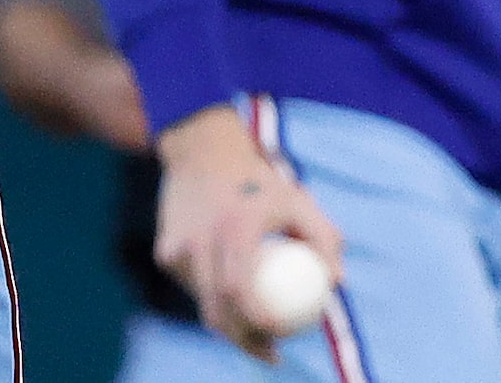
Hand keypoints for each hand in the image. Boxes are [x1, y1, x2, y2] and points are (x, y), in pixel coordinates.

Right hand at [153, 104, 346, 358]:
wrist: (202, 151)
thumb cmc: (259, 180)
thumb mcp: (298, 199)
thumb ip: (323, 237)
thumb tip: (336, 282)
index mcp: (233, 228)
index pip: (239, 292)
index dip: (257, 322)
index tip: (280, 336)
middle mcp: (199, 241)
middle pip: (217, 311)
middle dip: (243, 339)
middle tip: (271, 350)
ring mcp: (176, 249)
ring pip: (203, 303)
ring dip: (229, 323)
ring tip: (258, 332)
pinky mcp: (164, 253)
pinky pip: (194, 286)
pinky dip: (214, 297)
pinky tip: (234, 296)